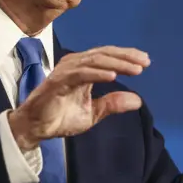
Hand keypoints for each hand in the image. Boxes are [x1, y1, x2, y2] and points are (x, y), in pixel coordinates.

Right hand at [8, 46, 149, 150]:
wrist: (36, 128)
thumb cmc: (61, 117)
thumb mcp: (93, 112)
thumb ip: (113, 103)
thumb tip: (138, 100)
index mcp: (83, 68)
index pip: (107, 56)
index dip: (126, 56)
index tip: (145, 61)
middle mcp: (74, 64)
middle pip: (103, 54)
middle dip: (126, 57)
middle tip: (145, 62)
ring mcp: (66, 71)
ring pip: (94, 60)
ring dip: (116, 63)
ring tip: (134, 69)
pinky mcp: (58, 81)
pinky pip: (81, 74)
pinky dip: (98, 74)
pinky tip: (113, 76)